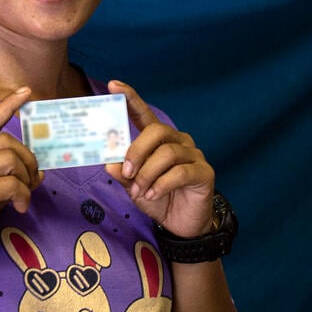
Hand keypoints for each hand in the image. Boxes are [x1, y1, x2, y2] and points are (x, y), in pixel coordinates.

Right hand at [0, 87, 41, 277]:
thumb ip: (4, 177)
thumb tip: (38, 171)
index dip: (7, 106)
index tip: (25, 92)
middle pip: (6, 141)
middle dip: (28, 159)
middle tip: (32, 180)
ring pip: (9, 159)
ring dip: (25, 178)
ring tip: (23, 196)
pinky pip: (10, 184)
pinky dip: (22, 195)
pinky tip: (19, 208)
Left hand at [105, 80, 214, 238]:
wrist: (181, 224)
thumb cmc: (157, 198)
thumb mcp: (133, 187)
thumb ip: (121, 173)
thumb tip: (108, 162)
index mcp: (158, 139)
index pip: (144, 113)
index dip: (130, 98)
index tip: (113, 86)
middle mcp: (177, 141)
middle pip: (156, 131)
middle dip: (136, 151)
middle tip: (126, 173)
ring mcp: (193, 155)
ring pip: (167, 153)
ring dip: (147, 174)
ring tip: (139, 191)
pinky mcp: (204, 172)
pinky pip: (180, 172)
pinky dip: (161, 185)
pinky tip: (153, 195)